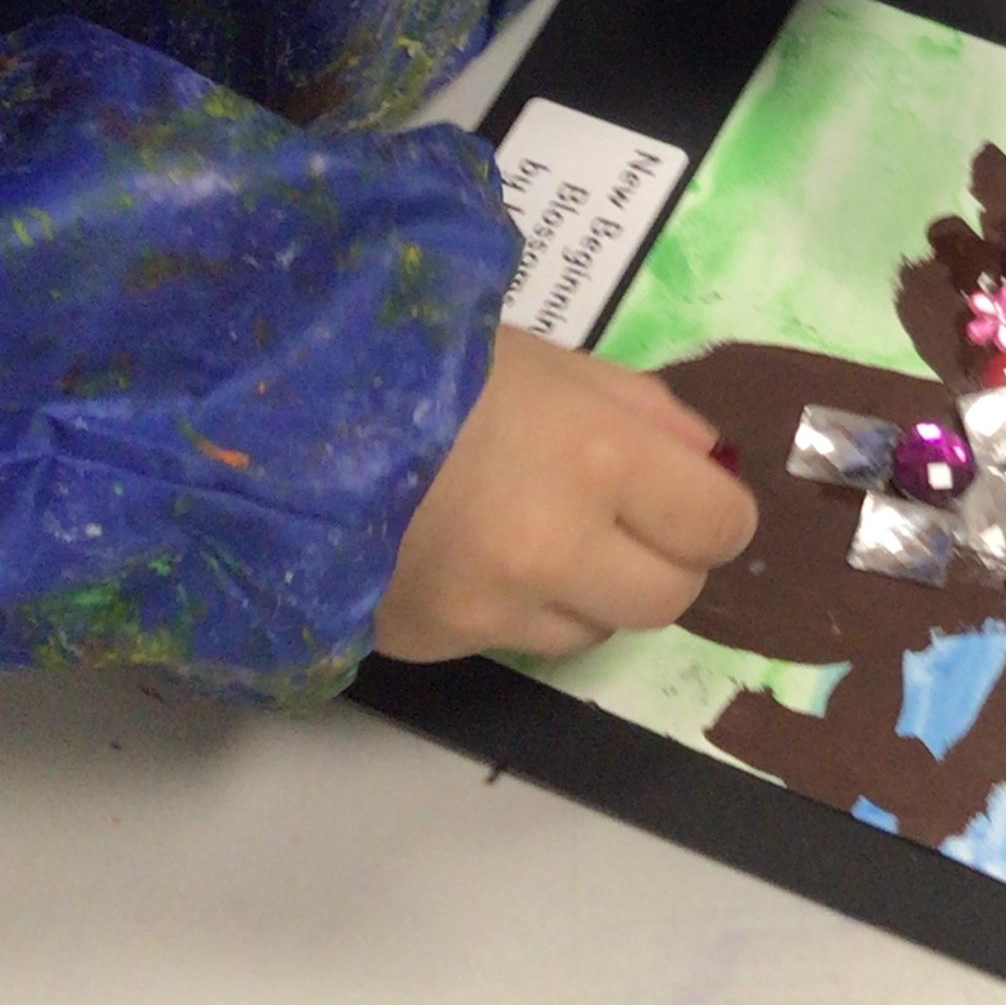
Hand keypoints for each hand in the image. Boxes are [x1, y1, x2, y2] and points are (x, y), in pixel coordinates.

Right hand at [374, 325, 757, 663]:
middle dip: (666, 563)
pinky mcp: (439, 644)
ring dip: (591, 592)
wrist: (287, 420)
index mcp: (597, 458)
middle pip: (668, 600)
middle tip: (633, 526)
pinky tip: (479, 555)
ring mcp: (494, 609)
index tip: (699, 501)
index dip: (718, 515)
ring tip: (541, 533)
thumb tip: (709, 465)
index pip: (716, 525)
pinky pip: (514, 641)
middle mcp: (556, 549)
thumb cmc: (435, 368)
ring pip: (595, 633)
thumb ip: (645, 412)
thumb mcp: (554, 360)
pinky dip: (517, 608)